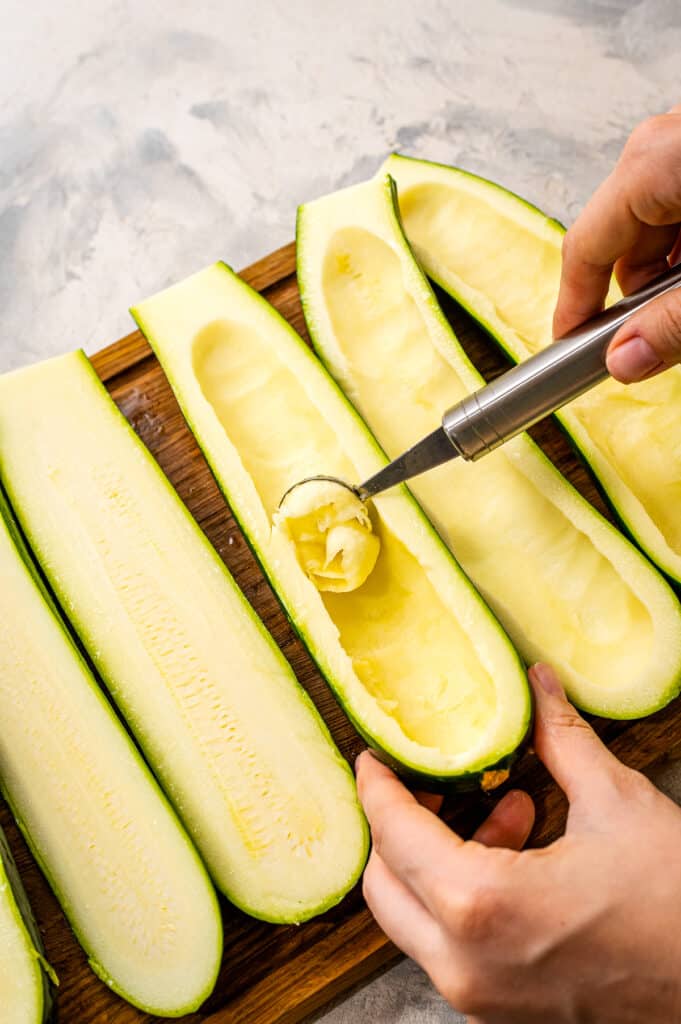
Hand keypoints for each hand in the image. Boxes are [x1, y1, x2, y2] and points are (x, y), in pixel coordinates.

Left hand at [356, 664, 680, 1023]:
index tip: (376, 755)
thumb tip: (537, 685)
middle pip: (384, 882)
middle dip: (399, 823)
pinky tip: (520, 849)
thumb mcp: (615, 803)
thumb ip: (560, 738)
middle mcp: (465, 962)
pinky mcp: (503, 1009)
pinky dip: (462, 893)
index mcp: (481, 904)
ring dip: (437, 856)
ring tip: (504, 807)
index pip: (392, 833)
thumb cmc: (676, 905)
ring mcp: (481, 995)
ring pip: (414, 917)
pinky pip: (451, 943)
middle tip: (435, 779)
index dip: (377, 785)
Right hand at [553, 106, 680, 382]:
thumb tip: (624, 363)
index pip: (584, 249)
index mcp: (652, 165)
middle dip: (637, 295)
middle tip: (656, 337)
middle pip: (621, 240)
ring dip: (669, 274)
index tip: (569, 347)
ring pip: (656, 227)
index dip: (573, 306)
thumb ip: (673, 323)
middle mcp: (662, 146)